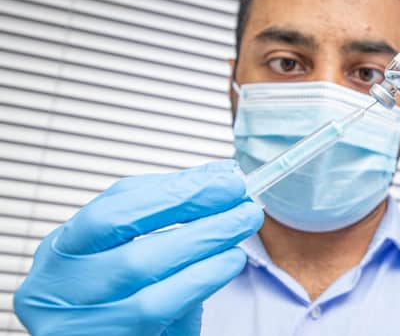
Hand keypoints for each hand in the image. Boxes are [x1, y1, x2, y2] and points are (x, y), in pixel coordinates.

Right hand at [13, 160, 262, 335]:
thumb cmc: (111, 290)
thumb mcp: (126, 243)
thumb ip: (168, 206)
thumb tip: (220, 174)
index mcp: (62, 248)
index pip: (117, 207)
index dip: (176, 190)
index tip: (225, 179)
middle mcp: (58, 285)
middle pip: (130, 238)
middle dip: (195, 214)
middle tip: (243, 203)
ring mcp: (77, 321)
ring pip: (144, 273)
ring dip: (205, 244)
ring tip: (242, 227)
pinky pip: (158, 310)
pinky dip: (200, 280)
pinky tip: (228, 262)